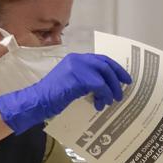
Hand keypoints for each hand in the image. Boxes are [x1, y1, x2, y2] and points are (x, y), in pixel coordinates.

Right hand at [0, 53, 132, 133]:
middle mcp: (77, 59)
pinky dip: (104, 95)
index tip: (124, 78)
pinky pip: (99, 86)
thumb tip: (105, 87)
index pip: (100, 59)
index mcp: (75, 59)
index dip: (115, 68)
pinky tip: (101, 104)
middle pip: (105, 65)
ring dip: (111, 89)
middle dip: (118, 77)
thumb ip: (85, 80)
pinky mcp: (78, 78)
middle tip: (124, 89)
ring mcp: (77, 67)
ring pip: (104, 75)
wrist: (37, 101)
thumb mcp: (71, 83)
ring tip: (113, 100)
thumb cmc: (52, 97)